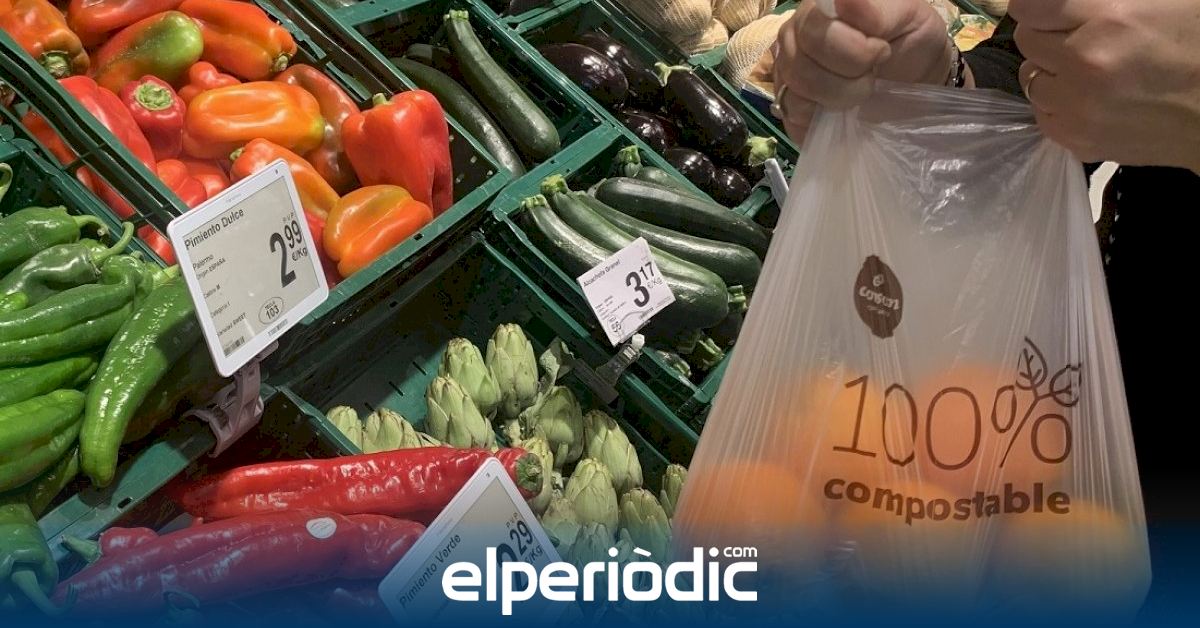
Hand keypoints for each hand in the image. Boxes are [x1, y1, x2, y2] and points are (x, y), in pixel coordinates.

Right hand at [772, 0, 954, 140]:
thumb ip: (875, 10)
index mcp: (816, 9)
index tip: (882, 51)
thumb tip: (845, 0)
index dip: (852, 50)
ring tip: (862, 89)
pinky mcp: (789, 104)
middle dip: (849, 78)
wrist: (918, 74)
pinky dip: (823, 117)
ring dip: (840, 98)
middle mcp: (792, 36)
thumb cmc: (911, 38)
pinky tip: (843, 107)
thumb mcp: (906, 15)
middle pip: (801, 67)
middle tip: (873, 73)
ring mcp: (786, 71)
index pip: (812, 32)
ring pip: (797, 94)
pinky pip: (794, 116)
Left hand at [1012, 0, 1199, 171]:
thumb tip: (1060, 6)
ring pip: (1031, 80)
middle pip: (1027, 42)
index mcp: (1108, 20)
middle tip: (1080, 38)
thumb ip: (1097, 2)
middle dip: (1048, 36)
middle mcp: (1084, 64)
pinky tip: (1089, 98)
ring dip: (1051, 72)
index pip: (1029, 8)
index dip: (1038, 8)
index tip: (1050, 12)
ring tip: (1087, 70)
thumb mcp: (1157, 2)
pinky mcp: (1078, 141)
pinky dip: (1058, 105)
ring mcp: (1077, 108)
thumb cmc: (1195, 46)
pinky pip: (1043, 115)